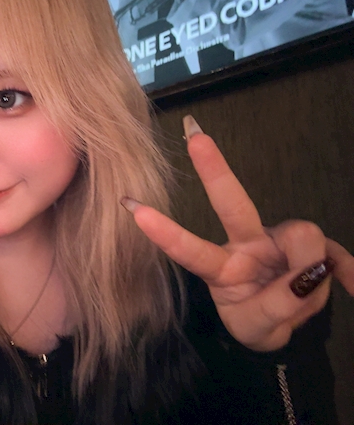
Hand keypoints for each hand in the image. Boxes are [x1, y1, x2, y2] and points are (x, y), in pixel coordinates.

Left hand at [123, 116, 353, 350]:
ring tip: (305, 301)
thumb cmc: (255, 321)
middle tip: (195, 136)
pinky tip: (352, 285)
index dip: (165, 232)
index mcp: (221, 268)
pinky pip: (335, 254)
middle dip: (214, 170)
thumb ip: (276, 306)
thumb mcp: (258, 328)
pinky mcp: (311, 245)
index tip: (132, 209)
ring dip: (311, 281)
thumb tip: (307, 276)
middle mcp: (246, 244)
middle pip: (232, 204)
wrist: (283, 324)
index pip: (192, 249)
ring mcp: (278, 240)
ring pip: (302, 238)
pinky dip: (346, 272)